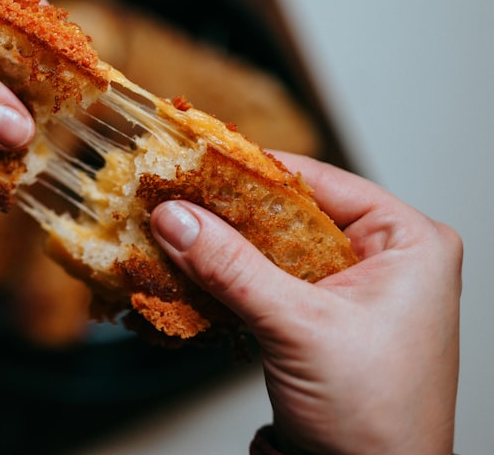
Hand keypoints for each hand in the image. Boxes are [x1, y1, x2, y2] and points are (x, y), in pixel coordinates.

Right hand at [150, 153, 461, 453]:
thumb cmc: (376, 418)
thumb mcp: (298, 328)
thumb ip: (232, 267)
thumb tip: (176, 217)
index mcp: (408, 241)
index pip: (317, 181)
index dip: (250, 169)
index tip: (192, 159)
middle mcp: (384, 257)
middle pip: (289, 212)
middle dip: (227, 211)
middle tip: (171, 196)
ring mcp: (352, 289)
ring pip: (271, 247)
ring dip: (221, 247)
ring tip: (170, 231)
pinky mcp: (321, 318)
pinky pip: (266, 280)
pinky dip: (227, 280)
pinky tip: (187, 272)